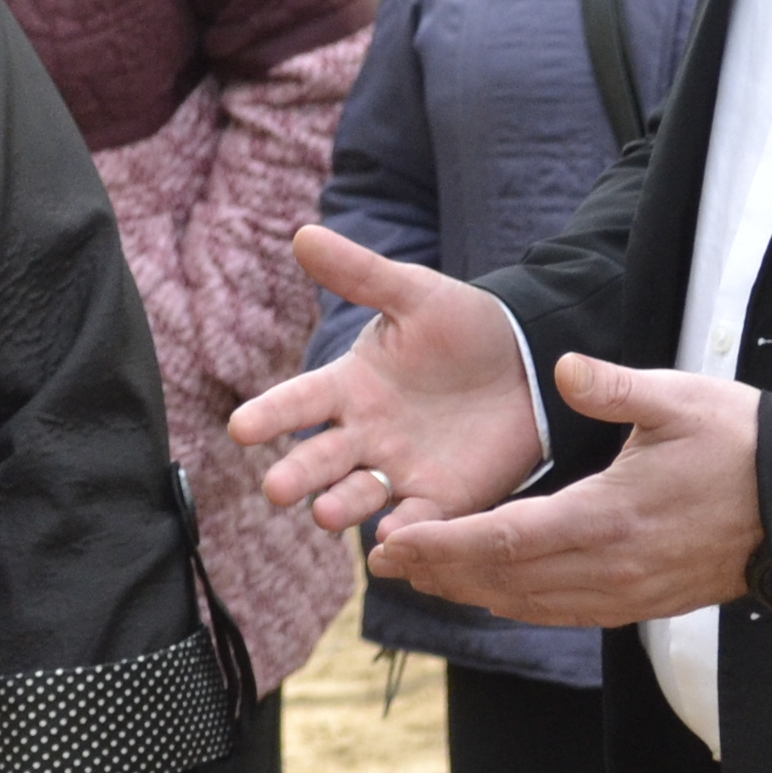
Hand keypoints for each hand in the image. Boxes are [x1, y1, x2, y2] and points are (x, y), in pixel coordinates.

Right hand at [227, 226, 549, 536]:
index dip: (271, 415)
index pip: (298, 402)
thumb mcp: (413, 294)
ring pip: (358, 493)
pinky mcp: (442, 497)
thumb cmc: (464, 325)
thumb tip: (304, 233)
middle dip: (297, 474)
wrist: (530, 362)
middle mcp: (363, 434)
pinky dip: (404, 531)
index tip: (241, 429)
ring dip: (340, 505)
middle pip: (319, 458)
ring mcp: (399, 469)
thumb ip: (360, 274)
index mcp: (348, 387)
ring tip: (325, 513)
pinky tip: (393, 539)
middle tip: (278, 489)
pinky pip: (417, 519)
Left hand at [362, 356, 762, 625]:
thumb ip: (613, 387)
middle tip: (381, 561)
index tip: (392, 540)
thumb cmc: (744, 445)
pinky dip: (515, 601)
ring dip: (469, 591)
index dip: (441, 546)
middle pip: (502, 582)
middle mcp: (609, 568)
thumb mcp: (680, 400)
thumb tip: (561, 368)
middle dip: (437, 573)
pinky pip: (562, 611)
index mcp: (608, 518)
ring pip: (527, 603)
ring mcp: (626, 594)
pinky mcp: (641, 603)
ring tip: (419, 574)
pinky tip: (488, 588)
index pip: (502, 541)